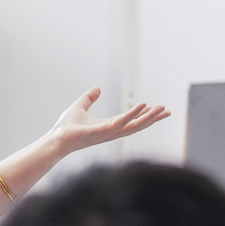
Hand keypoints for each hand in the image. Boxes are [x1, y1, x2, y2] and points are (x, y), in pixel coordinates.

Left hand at [47, 87, 169, 153]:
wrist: (56, 138)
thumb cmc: (65, 127)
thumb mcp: (80, 106)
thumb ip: (89, 98)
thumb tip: (98, 88)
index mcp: (109, 126)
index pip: (131, 120)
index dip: (144, 115)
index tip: (158, 109)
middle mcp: (112, 131)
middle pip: (138, 125)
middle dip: (153, 118)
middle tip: (168, 110)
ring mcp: (110, 133)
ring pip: (135, 125)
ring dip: (149, 117)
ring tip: (162, 108)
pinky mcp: (104, 132)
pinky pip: (122, 122)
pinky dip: (133, 114)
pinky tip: (143, 105)